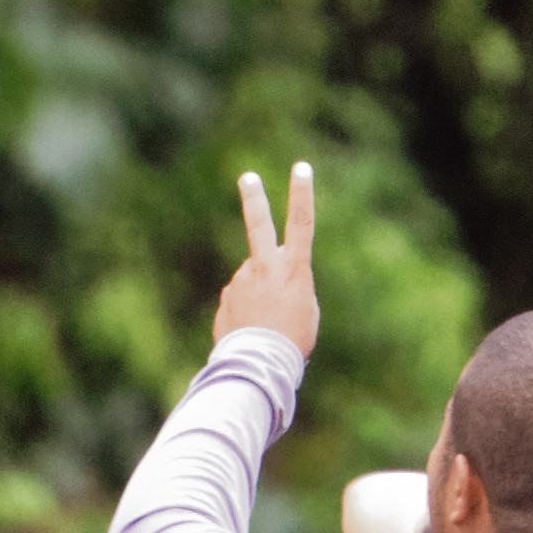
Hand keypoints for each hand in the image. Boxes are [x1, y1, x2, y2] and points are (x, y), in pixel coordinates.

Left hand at [213, 161, 320, 357]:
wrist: (261, 364)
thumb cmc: (293, 340)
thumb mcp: (305, 308)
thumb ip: (287, 283)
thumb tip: (260, 276)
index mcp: (294, 268)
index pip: (301, 223)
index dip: (302, 194)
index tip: (301, 168)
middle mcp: (266, 267)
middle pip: (259, 224)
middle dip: (254, 199)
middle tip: (248, 178)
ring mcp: (242, 279)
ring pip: (253, 278)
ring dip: (259, 295)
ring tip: (267, 325)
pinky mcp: (227, 296)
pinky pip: (240, 299)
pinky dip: (246, 311)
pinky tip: (251, 331)